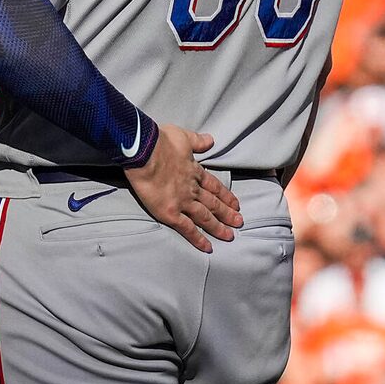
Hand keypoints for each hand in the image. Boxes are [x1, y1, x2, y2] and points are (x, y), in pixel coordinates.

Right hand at [126, 124, 241, 252]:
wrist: (145, 151)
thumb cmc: (160, 141)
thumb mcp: (183, 136)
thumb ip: (198, 141)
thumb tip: (210, 140)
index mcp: (194, 171)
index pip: (214, 186)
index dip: (225, 195)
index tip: (235, 203)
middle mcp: (192, 188)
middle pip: (213, 203)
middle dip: (227, 213)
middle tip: (239, 222)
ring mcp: (183, 202)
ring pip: (205, 217)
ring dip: (218, 227)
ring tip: (229, 236)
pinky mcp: (170, 213)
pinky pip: (187, 229)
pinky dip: (198, 239)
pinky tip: (208, 247)